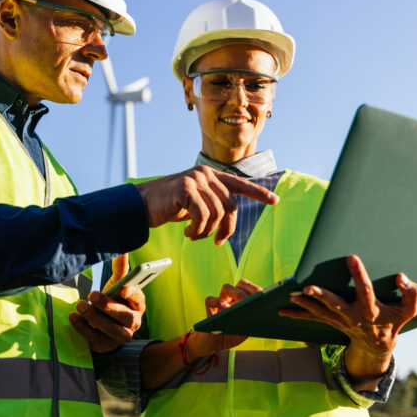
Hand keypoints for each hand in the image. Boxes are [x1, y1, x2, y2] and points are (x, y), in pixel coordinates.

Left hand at [69, 254, 144, 353]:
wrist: (101, 326)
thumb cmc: (112, 300)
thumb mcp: (116, 285)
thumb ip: (120, 269)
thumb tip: (122, 249)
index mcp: (138, 305)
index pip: (139, 299)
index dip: (132, 294)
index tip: (123, 289)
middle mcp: (134, 322)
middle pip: (125, 316)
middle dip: (108, 306)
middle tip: (92, 294)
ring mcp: (122, 336)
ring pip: (111, 329)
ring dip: (94, 317)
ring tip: (80, 305)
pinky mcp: (107, 346)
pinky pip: (96, 339)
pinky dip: (83, 328)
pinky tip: (73, 317)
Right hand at [134, 166, 278, 244]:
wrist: (141, 205)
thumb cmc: (169, 206)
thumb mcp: (194, 204)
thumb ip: (212, 205)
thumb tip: (228, 222)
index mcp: (211, 176)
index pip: (240, 184)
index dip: (258, 193)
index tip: (275, 200)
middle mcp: (206, 174)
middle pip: (231, 205)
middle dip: (227, 228)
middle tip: (216, 242)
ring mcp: (196, 180)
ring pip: (217, 213)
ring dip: (207, 231)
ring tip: (194, 235)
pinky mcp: (185, 189)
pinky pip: (203, 215)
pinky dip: (198, 229)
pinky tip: (188, 232)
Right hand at [185, 279, 260, 357]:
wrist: (214, 345)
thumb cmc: (232, 336)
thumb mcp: (246, 332)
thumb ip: (252, 324)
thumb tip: (262, 316)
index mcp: (244, 302)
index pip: (251, 289)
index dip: (257, 290)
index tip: (264, 296)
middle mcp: (233, 298)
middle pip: (241, 285)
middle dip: (249, 290)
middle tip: (254, 301)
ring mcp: (220, 302)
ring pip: (226, 287)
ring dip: (236, 293)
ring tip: (242, 304)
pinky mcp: (209, 309)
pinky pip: (211, 299)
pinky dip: (218, 302)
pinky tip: (226, 309)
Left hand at [279, 255, 416, 383]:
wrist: (378, 345)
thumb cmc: (393, 321)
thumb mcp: (408, 311)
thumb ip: (411, 294)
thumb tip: (401, 277)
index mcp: (371, 311)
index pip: (365, 291)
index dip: (359, 275)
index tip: (351, 258)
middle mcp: (353, 316)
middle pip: (335, 305)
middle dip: (321, 296)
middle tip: (307, 288)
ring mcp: (340, 321)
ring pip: (320, 312)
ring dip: (304, 305)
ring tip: (291, 296)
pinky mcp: (331, 322)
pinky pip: (312, 318)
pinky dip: (297, 314)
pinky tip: (282, 310)